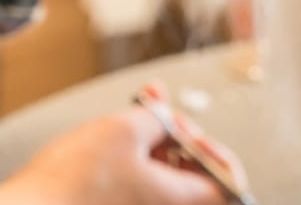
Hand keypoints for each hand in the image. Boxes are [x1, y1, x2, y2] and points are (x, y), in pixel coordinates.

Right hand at [0, 84, 246, 204]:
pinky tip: (117, 135)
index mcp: (182, 201)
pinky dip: (134, 160)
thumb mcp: (125, 128)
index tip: (188, 128)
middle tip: (157, 105)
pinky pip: (138, 187)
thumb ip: (159, 117)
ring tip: (135, 110)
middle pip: (191, 175)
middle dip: (175, 133)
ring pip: (161, 178)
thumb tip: (166, 117)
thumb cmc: (73, 183)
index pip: (227, 179)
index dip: (211, 146)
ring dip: (153, 141)